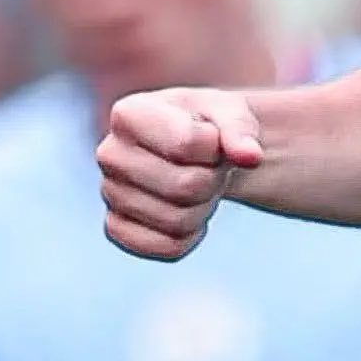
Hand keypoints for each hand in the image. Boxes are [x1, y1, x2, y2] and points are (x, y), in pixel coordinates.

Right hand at [96, 88, 263, 259]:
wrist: (198, 150)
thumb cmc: (210, 125)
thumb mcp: (231, 113)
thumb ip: (241, 130)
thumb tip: (251, 157)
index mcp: (128, 114)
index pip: (185, 144)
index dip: (215, 145)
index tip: (211, 135)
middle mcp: (109, 153)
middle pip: (184, 187)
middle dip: (212, 178)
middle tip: (210, 165)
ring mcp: (110, 194)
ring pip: (177, 222)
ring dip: (204, 205)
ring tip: (198, 182)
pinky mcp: (117, 229)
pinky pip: (167, 248)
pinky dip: (191, 235)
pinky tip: (188, 210)